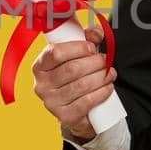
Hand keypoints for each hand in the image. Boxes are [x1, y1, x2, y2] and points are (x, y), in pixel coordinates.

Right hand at [31, 23, 115, 142]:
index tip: (92, 47)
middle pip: (72, 69)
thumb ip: (87, 38)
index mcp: (39, 66)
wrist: (75, 107)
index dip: (77, 48)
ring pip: (81, 85)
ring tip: (110, 73)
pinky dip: (101, 93)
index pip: (55, 53)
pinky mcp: (64, 117)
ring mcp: (51, 103)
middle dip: (94, 62)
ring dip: (101, 77)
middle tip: (106, 61)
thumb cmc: (75, 75)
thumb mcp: (77, 54)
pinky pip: (86, 102)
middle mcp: (41, 85)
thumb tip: (97, 32)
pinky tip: (108, 87)